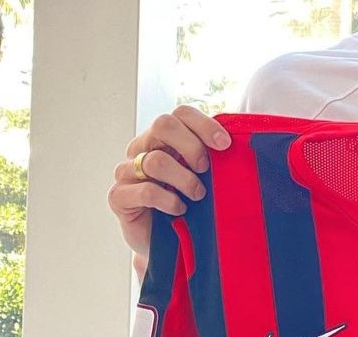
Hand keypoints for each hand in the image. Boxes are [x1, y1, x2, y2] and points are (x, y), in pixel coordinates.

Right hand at [107, 106, 229, 270]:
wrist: (169, 243)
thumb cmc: (191, 203)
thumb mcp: (205, 176)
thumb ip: (213, 156)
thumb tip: (238, 143)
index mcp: (164, 137)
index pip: (181, 113)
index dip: (204, 124)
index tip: (225, 144)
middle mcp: (142, 147)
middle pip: (163, 124)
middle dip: (192, 146)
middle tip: (205, 168)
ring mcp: (127, 171)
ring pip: (156, 160)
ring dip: (184, 179)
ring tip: (198, 194)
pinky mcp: (118, 196)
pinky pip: (145, 191)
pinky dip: (168, 200)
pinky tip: (179, 209)